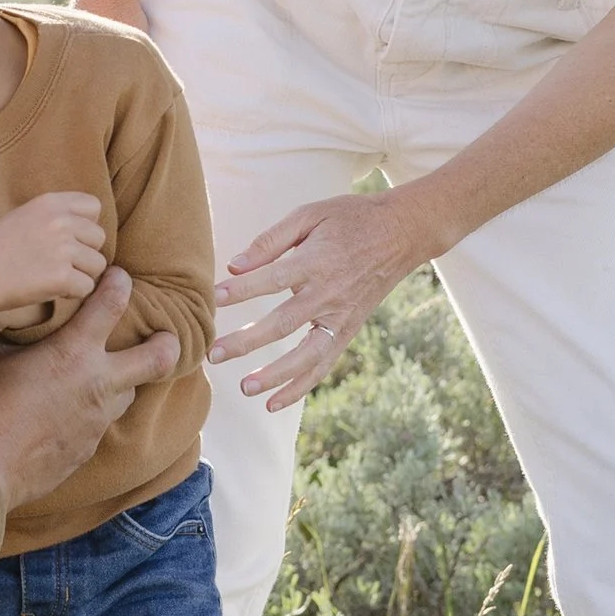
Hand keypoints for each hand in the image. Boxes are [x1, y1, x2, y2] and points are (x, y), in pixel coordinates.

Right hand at [0, 191, 107, 343]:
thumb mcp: (24, 217)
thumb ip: (56, 216)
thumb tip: (92, 226)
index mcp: (50, 202)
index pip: (94, 207)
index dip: (85, 227)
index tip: (66, 241)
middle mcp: (59, 221)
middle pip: (99, 239)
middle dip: (84, 255)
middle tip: (55, 264)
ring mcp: (61, 248)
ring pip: (97, 265)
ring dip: (79, 276)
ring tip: (50, 276)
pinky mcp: (60, 276)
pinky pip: (86, 288)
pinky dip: (71, 294)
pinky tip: (47, 289)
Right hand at [0, 268, 180, 506]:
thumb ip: (16, 335)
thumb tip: (13, 318)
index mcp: (74, 352)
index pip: (112, 304)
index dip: (120, 283)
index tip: (120, 277)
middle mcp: (97, 383)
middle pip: (155, 359)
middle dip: (165, 344)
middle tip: (165, 337)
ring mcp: (97, 420)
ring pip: (129, 394)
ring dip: (125, 382)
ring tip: (109, 377)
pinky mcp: (88, 448)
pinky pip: (101, 425)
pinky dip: (94, 414)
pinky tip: (72, 414)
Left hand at [210, 186, 435, 409]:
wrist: (400, 233)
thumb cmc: (349, 218)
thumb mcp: (310, 214)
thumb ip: (271, 240)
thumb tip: (234, 266)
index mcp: (317, 261)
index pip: (272, 279)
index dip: (242, 290)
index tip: (214, 297)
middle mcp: (329, 294)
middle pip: (283, 323)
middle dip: (247, 340)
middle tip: (214, 354)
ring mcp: (340, 318)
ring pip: (306, 355)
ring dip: (275, 375)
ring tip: (245, 387)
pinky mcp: (347, 332)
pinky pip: (323, 365)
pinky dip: (299, 386)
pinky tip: (273, 402)